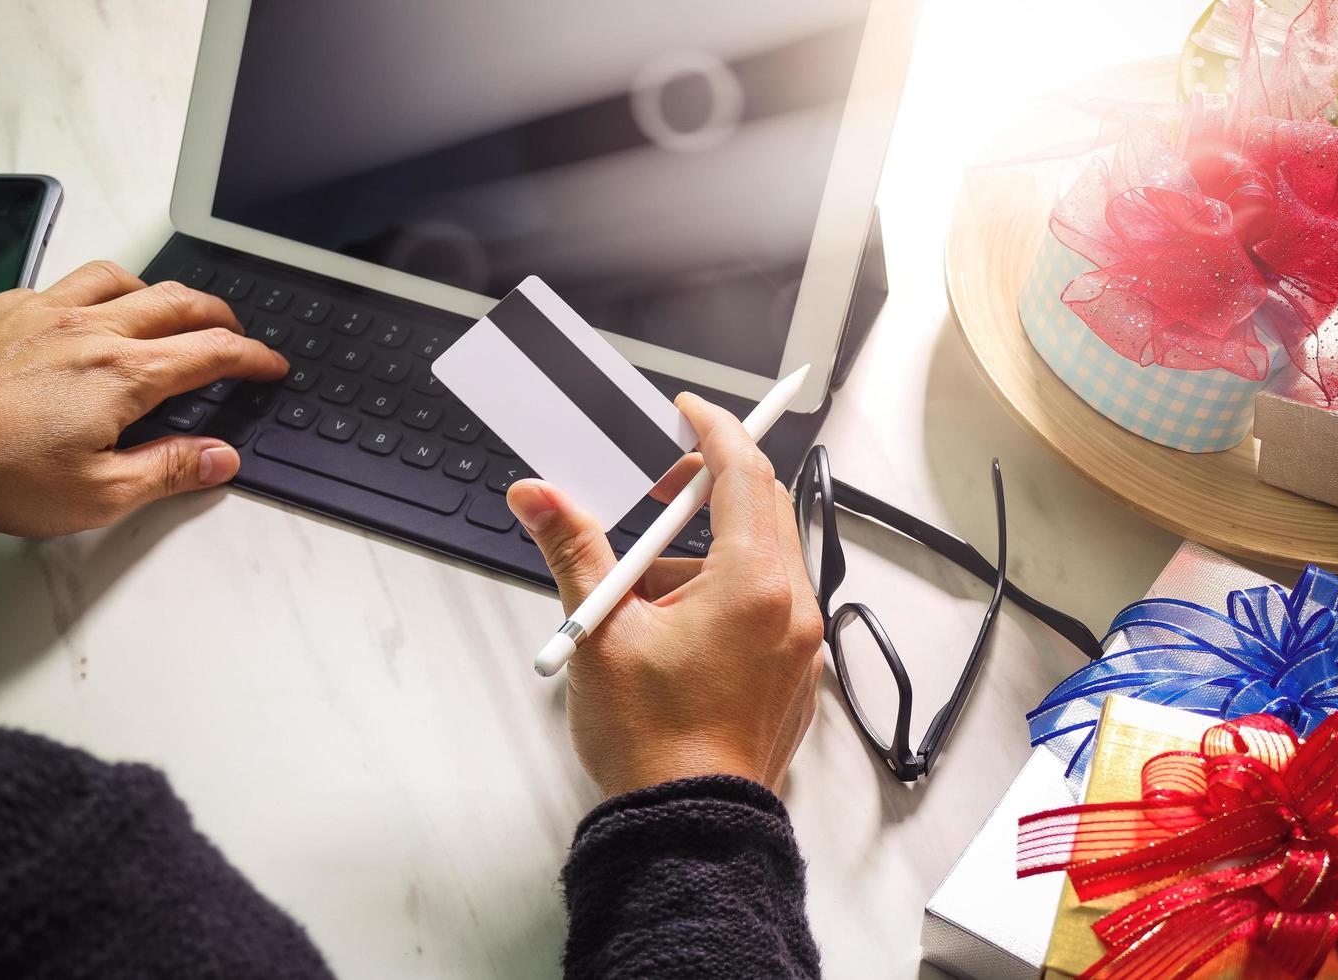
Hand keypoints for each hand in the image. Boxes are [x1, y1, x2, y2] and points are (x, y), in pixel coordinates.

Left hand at [0, 261, 287, 535]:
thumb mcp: (96, 495)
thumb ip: (168, 471)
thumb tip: (221, 458)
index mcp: (123, 375)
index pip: (212, 353)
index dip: (253, 357)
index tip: (271, 364)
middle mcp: (90, 330)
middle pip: (178, 301)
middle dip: (220, 314)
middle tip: (235, 333)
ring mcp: (43, 312)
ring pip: (121, 277)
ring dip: (158, 290)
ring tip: (166, 311)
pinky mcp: (0, 309)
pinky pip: (61, 282)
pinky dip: (92, 291)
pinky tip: (82, 315)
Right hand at [508, 393, 824, 797]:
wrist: (689, 830)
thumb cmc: (653, 744)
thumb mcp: (602, 634)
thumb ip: (574, 551)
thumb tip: (538, 496)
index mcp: (753, 586)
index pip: (743, 474)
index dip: (714, 430)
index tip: (689, 411)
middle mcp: (792, 608)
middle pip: (762, 510)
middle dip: (708, 488)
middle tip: (659, 489)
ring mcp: (800, 645)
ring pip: (762, 560)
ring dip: (708, 552)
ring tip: (645, 594)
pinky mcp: (794, 674)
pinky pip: (768, 605)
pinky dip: (726, 593)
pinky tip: (674, 630)